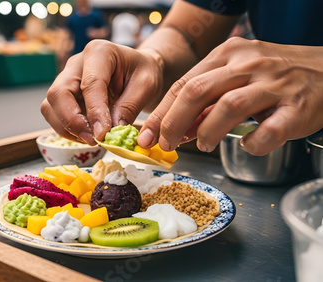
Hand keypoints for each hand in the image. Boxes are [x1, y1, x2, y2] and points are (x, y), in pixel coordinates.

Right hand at [41, 39, 163, 144]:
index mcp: (99, 52)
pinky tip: (87, 136)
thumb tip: (110, 131)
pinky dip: (67, 129)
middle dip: (72, 121)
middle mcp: (76, 63)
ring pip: (50, 105)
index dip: (94, 112)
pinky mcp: (65, 95)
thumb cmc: (144, 73)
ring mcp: (66, 78)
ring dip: (66, 127)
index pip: (90, 84)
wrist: (139, 70)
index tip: (102, 134)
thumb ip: (129, 107)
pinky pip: (55, 114)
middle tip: (92, 140)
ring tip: (91, 140)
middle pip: (59, 93)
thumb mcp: (146, 86)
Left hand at [138, 37, 322, 154]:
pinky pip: (268, 130)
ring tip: (203, 145)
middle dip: (173, 122)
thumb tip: (176, 130)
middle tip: (167, 144)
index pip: (184, 83)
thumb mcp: (235, 78)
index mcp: (228, 55)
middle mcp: (249, 65)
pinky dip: (252, 143)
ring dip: (207, 132)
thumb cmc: (273, 78)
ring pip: (229, 106)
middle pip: (197, 91)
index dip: (161, 113)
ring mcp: (274, 84)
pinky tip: (247, 144)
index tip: (147, 136)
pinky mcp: (297, 107)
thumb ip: (206, 101)